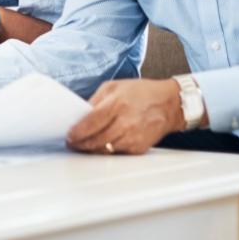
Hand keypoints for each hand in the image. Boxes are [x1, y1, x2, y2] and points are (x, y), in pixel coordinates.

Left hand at [66, 79, 184, 154]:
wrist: (169, 104)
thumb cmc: (142, 93)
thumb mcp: (114, 87)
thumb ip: (96, 100)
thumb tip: (80, 114)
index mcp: (117, 104)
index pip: (91, 123)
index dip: (77, 132)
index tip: (69, 135)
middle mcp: (125, 122)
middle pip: (96, 140)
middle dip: (80, 144)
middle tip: (72, 143)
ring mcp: (133, 137)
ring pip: (105, 149)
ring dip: (91, 149)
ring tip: (83, 145)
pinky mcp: (139, 148)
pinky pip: (117, 153)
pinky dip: (107, 150)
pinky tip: (101, 145)